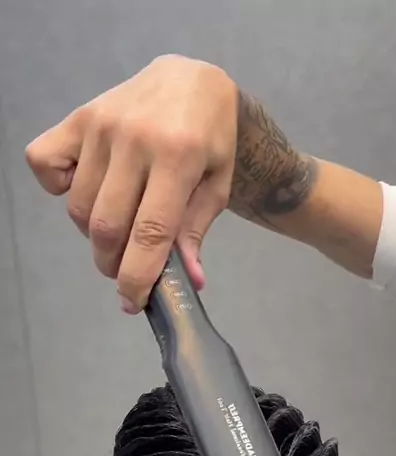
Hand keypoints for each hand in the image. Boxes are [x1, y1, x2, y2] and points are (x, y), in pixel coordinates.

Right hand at [25, 56, 237, 311]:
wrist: (192, 80)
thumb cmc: (210, 138)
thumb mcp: (216, 184)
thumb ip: (196, 231)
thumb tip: (189, 282)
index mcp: (179, 157)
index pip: (149, 232)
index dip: (137, 276)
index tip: (132, 302)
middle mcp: (135, 138)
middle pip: (107, 226)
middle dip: (113, 262)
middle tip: (125, 267)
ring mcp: (101, 125)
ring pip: (79, 206)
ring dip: (93, 233)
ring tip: (117, 226)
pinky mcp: (78, 117)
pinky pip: (46, 163)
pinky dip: (59, 187)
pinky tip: (87, 187)